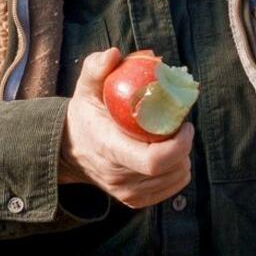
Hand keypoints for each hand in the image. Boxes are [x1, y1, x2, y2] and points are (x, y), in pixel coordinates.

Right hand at [59, 49, 194, 208]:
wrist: (69, 151)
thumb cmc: (85, 114)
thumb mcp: (85, 88)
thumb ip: (97, 68)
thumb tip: (115, 54)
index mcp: (109, 148)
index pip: (153, 161)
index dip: (179, 145)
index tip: (185, 123)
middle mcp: (118, 176)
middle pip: (169, 169)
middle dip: (184, 145)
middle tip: (180, 126)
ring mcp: (126, 192)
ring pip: (176, 178)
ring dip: (183, 157)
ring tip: (171, 138)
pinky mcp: (133, 201)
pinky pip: (172, 188)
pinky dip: (178, 170)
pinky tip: (168, 154)